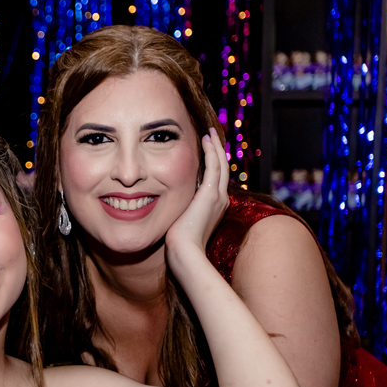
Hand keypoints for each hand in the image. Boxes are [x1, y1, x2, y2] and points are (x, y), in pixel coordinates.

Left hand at [165, 129, 229, 259]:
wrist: (184, 252)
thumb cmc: (178, 243)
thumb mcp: (180, 221)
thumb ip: (179, 209)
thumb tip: (164, 202)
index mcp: (214, 206)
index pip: (216, 179)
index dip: (212, 164)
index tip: (205, 153)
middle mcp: (221, 199)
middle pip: (222, 169)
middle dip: (216, 152)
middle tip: (211, 137)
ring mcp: (218, 196)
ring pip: (221, 164)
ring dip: (215, 147)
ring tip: (209, 134)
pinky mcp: (211, 193)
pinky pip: (214, 165)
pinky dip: (211, 151)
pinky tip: (205, 140)